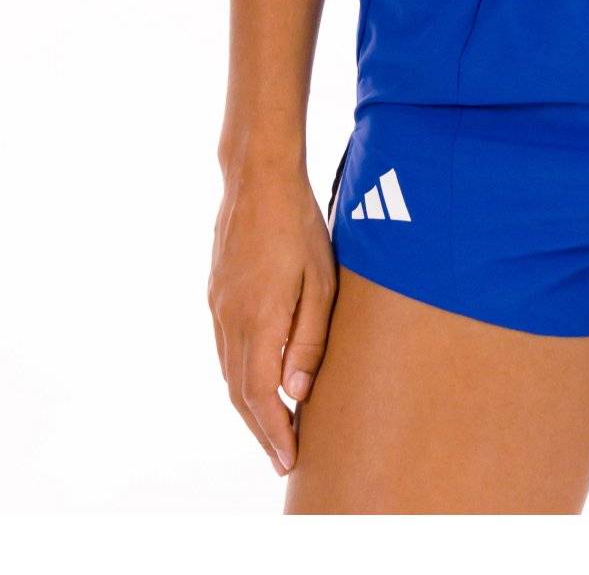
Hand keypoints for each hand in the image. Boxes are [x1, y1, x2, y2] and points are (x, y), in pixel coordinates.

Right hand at [208, 159, 336, 476]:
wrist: (257, 179)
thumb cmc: (300, 226)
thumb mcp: (321, 281)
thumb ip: (309, 340)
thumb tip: (299, 393)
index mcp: (259, 320)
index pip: (260, 396)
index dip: (273, 433)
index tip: (288, 460)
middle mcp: (230, 321)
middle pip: (240, 393)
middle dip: (261, 430)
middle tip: (282, 459)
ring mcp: (218, 307)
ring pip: (229, 373)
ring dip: (248, 407)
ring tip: (272, 430)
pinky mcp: (216, 294)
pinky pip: (225, 349)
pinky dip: (239, 376)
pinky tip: (256, 382)